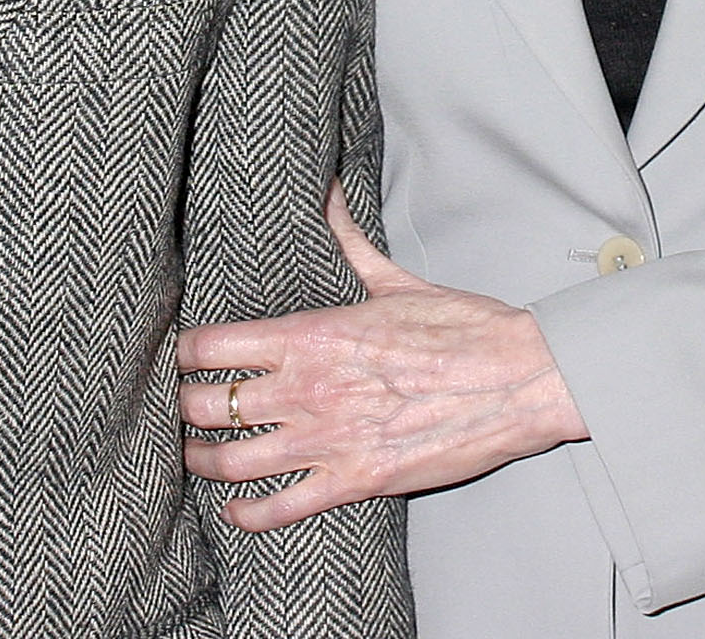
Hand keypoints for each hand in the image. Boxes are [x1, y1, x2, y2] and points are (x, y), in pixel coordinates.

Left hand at [175, 189, 587, 528]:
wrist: (521, 381)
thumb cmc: (465, 329)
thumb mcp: (397, 282)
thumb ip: (349, 242)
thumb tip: (327, 191)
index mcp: (313, 334)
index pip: (212, 345)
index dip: (185, 354)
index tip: (183, 358)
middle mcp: (309, 389)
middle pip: (209, 405)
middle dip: (185, 408)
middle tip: (183, 409)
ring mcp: (329, 440)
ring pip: (231, 462)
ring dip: (202, 460)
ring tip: (194, 456)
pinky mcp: (355, 483)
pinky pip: (280, 508)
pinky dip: (248, 514)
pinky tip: (238, 509)